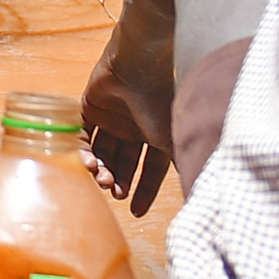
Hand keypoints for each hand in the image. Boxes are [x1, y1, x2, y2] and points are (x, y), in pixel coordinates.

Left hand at [82, 71, 173, 211]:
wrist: (138, 66)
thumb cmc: (160, 102)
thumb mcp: (173, 141)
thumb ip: (181, 168)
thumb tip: (196, 196)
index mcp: (158, 134)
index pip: (151, 169)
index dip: (143, 191)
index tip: (136, 213)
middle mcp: (135, 127)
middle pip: (123, 162)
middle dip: (118, 180)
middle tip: (115, 193)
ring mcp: (112, 117)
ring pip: (102, 151)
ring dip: (101, 168)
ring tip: (101, 179)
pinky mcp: (90, 107)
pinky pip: (83, 135)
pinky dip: (83, 151)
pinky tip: (87, 164)